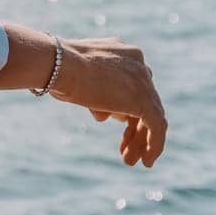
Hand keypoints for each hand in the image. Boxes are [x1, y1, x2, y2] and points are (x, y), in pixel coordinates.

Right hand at [50, 37, 167, 167]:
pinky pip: (157, 126)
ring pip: (151, 115)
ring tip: (129, 161)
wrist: (59, 64)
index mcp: (122, 52)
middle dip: (134, 127)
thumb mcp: (80, 80)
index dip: (124, 107)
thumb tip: (105, 114)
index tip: (112, 122)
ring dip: (141, 140)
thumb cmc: (58, 70)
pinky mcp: (144, 100)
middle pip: (143, 100)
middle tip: (124, 149)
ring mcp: (142, 80)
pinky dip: (154, 145)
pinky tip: (146, 161)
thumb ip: (97, 94)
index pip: (131, 84)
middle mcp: (137, 63)